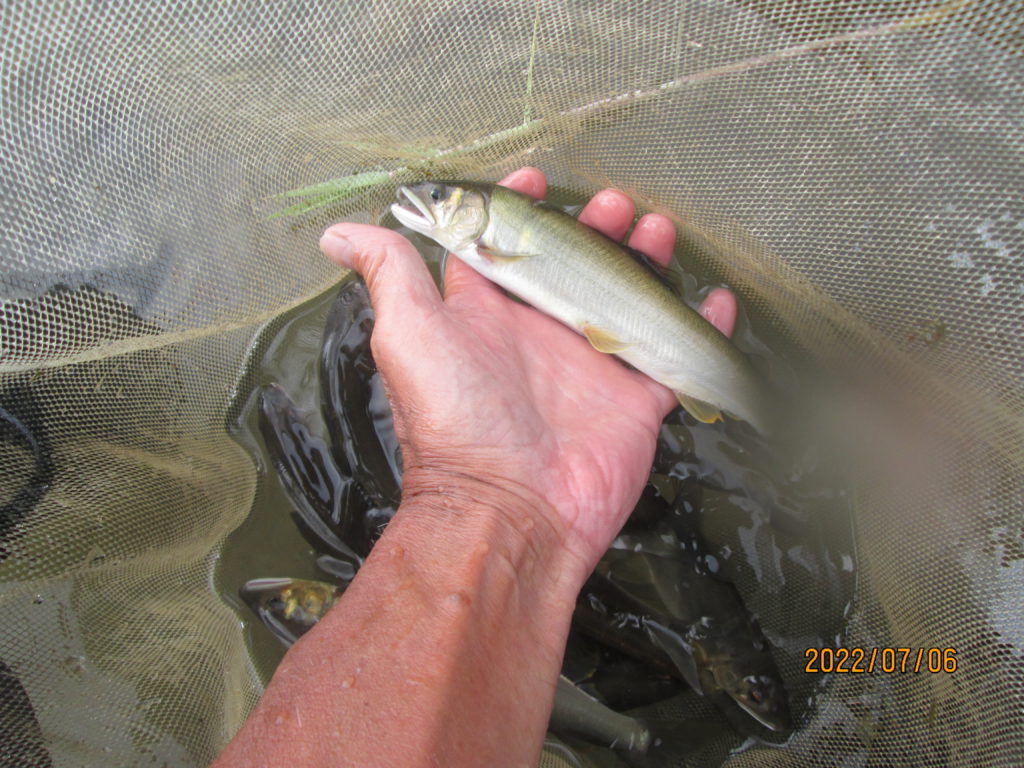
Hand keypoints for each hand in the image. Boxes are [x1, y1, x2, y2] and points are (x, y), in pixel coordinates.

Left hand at [319, 167, 735, 574]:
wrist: (512, 510)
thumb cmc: (455, 420)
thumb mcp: (408, 334)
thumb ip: (388, 273)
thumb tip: (337, 232)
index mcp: (488, 316)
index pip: (502, 249)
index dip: (516, 212)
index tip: (535, 180)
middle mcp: (540, 336)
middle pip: (573, 265)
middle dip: (595, 227)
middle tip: (615, 204)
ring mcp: (591, 367)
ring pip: (625, 299)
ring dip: (644, 261)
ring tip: (657, 229)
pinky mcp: (634, 400)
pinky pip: (674, 354)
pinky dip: (698, 326)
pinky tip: (714, 299)